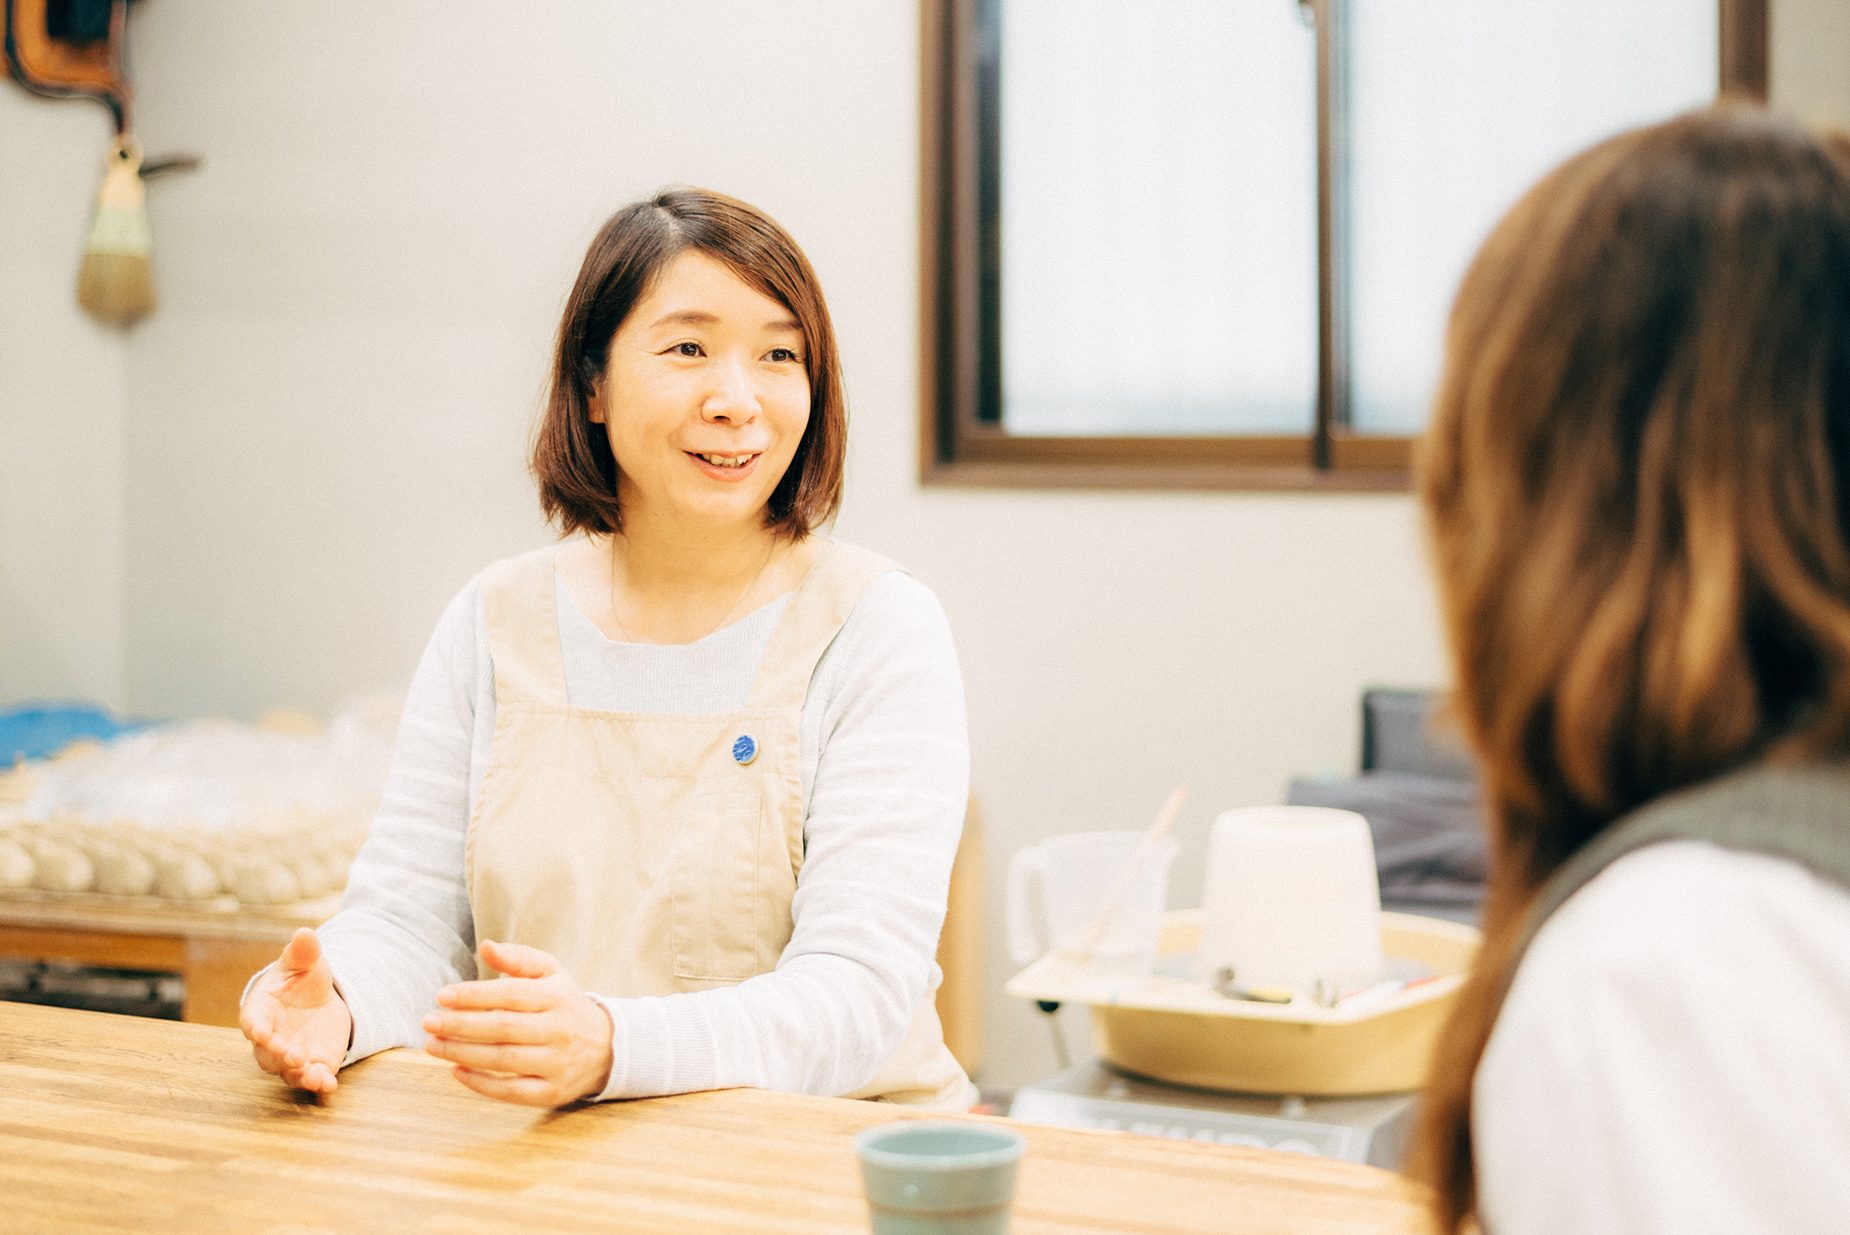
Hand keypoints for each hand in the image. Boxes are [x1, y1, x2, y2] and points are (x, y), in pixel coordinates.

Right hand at [240, 927, 351, 1094]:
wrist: (319, 1000)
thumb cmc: (301, 979)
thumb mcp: (304, 962)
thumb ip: (303, 952)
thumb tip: (305, 933)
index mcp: (261, 1011)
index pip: (252, 1022)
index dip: (256, 1027)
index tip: (260, 1031)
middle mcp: (271, 1040)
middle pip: (268, 1054)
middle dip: (279, 1055)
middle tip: (293, 1054)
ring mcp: (292, 1055)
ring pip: (288, 1072)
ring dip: (299, 1075)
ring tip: (313, 1075)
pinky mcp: (314, 1064)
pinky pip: (312, 1079)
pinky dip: (319, 1084)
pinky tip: (329, 1085)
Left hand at [422, 939, 614, 1106]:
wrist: (606, 1048)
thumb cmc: (565, 1005)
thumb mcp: (551, 974)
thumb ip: (519, 959)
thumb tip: (486, 946)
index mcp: (557, 996)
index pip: (511, 994)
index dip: (474, 995)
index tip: (442, 996)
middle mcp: (560, 1029)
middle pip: (503, 1028)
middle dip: (460, 1025)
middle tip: (428, 1022)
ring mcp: (557, 1063)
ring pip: (503, 1060)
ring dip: (462, 1053)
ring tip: (432, 1045)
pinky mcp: (552, 1092)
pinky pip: (512, 1091)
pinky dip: (481, 1084)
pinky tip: (456, 1071)